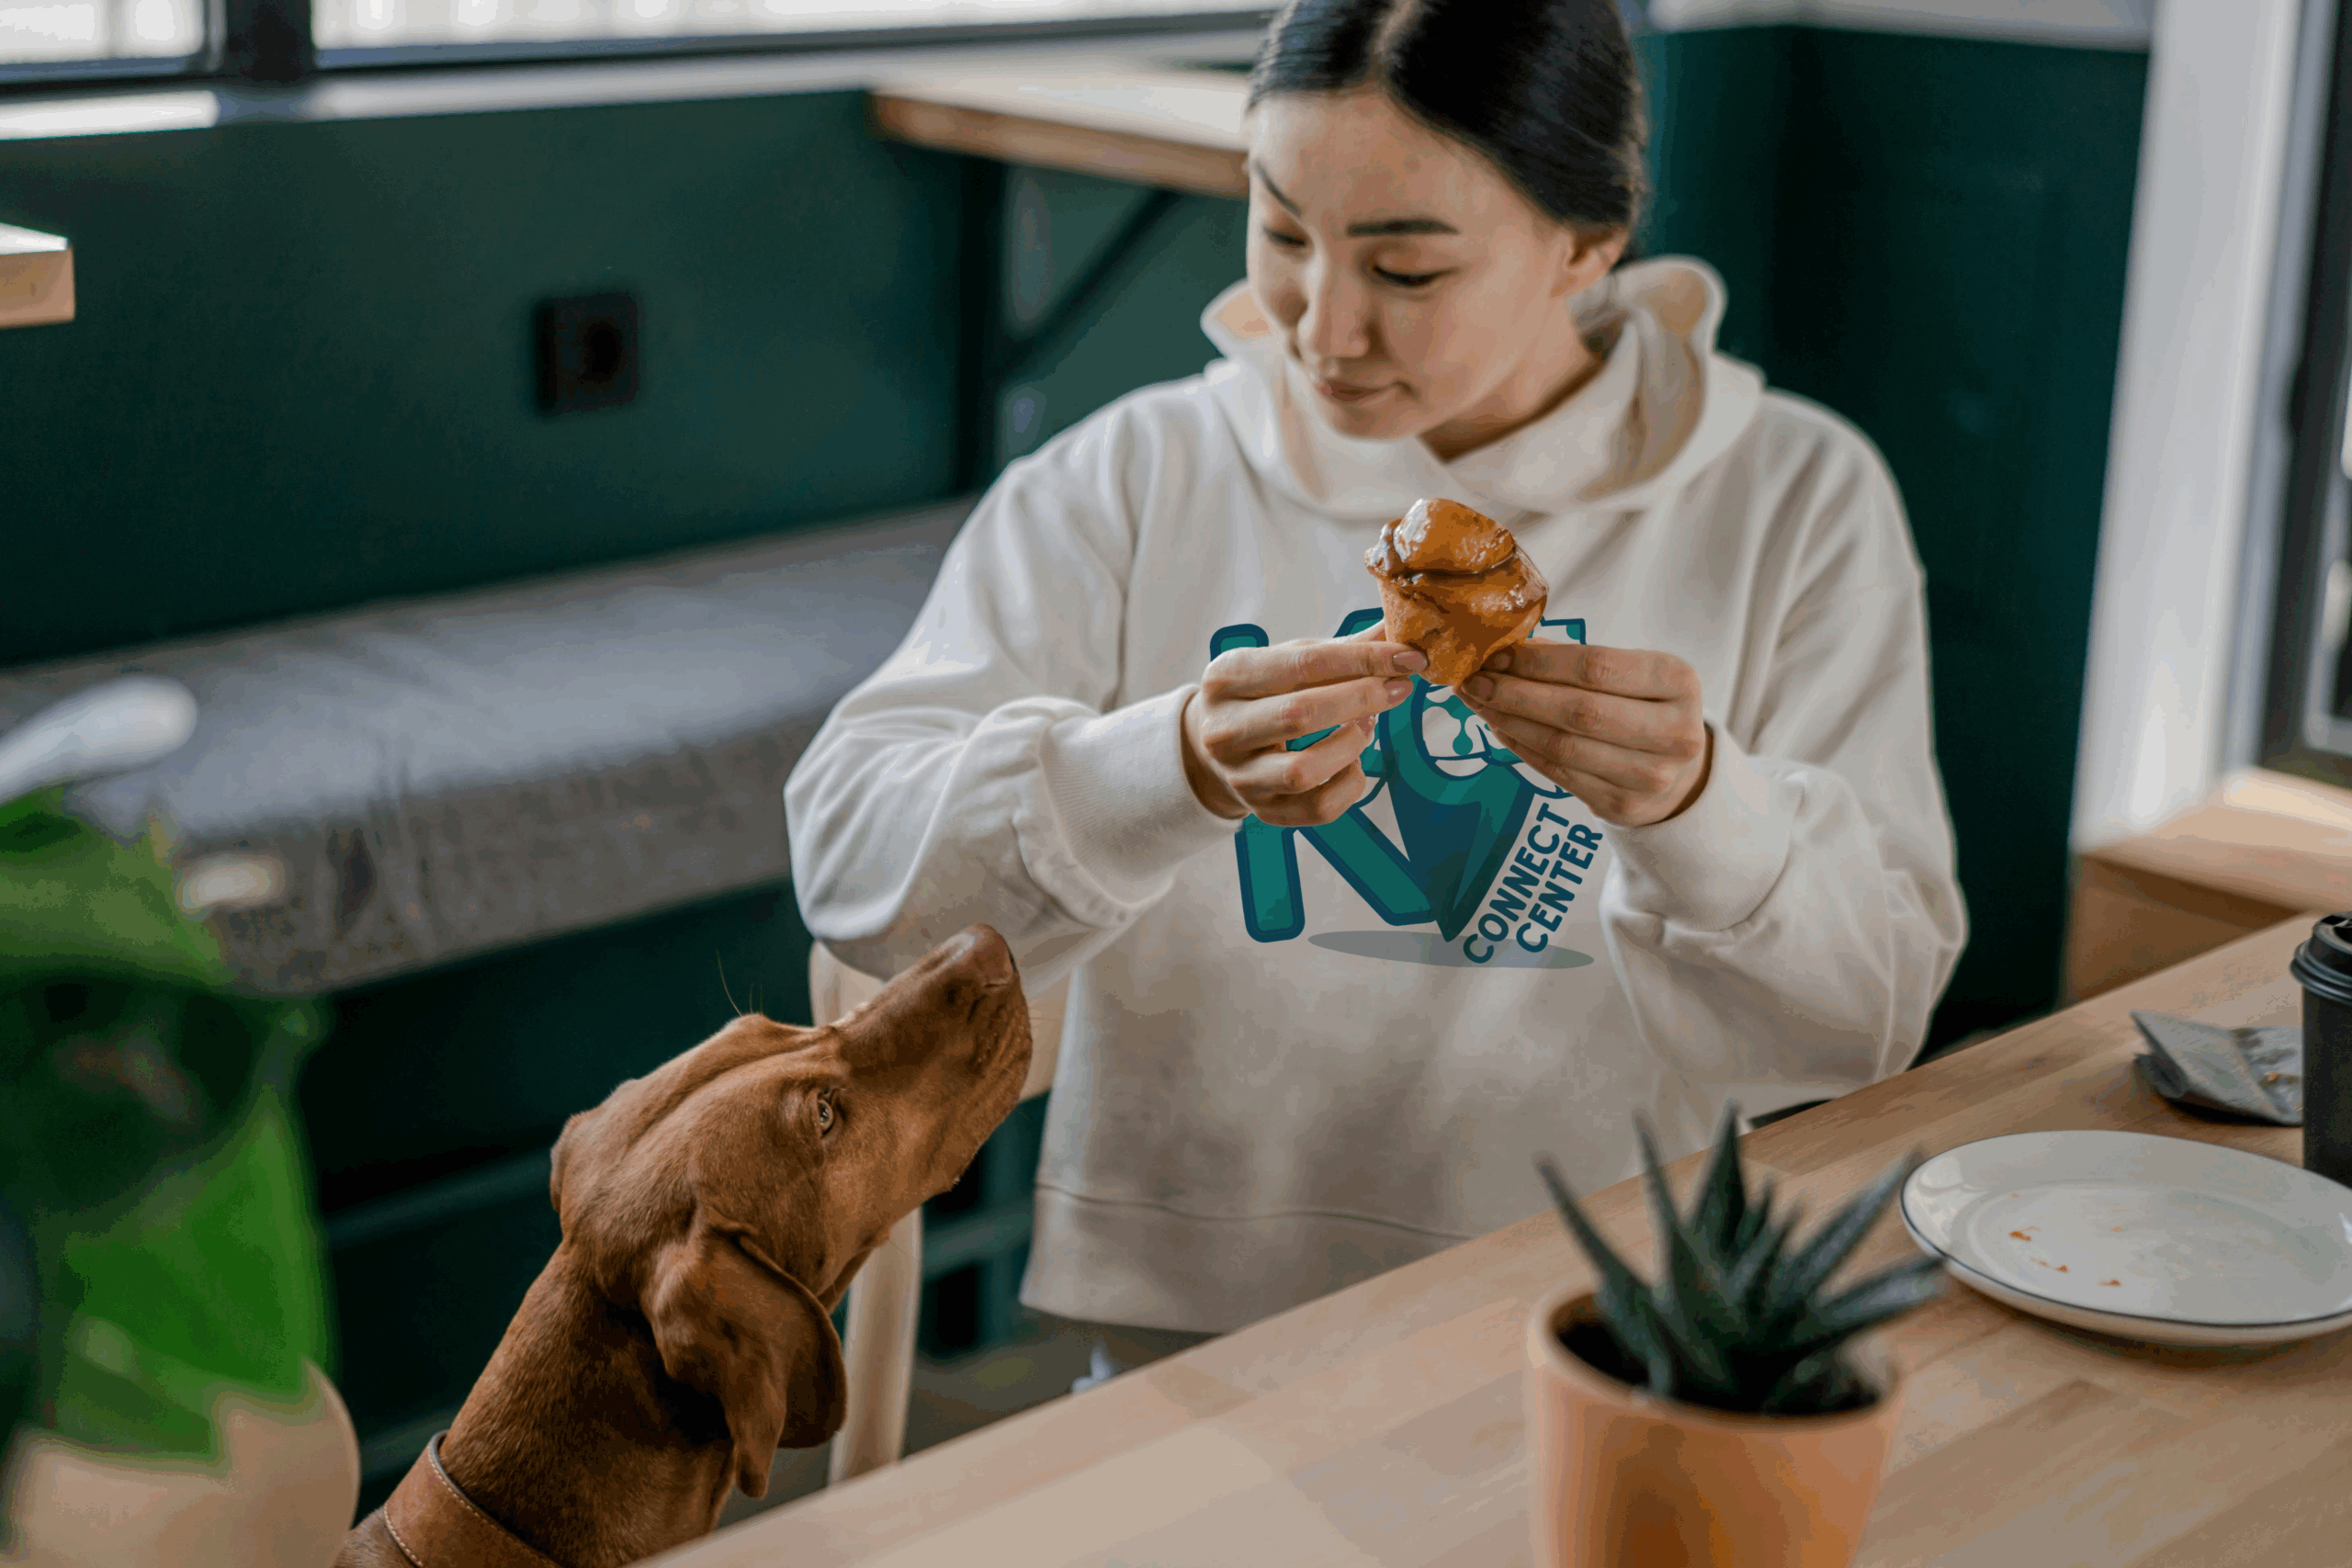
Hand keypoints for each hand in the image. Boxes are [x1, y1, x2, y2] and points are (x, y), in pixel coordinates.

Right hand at [1182, 624, 1425, 824]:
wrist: (1219, 746)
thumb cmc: (1265, 694)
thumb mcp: (1290, 661)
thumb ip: (1343, 649)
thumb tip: (1399, 630)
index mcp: (1227, 677)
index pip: (1303, 663)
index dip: (1363, 659)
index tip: (1408, 657)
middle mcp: (1223, 729)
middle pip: (1300, 714)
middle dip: (1362, 698)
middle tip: (1399, 688)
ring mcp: (1239, 776)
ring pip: (1305, 770)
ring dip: (1352, 745)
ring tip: (1367, 726)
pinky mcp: (1262, 812)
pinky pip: (1320, 807)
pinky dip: (1350, 782)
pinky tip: (1353, 761)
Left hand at [1456, 643, 1711, 826]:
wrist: (1680, 773)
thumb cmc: (1646, 707)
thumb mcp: (1632, 672)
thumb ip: (1576, 659)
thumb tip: (1509, 650)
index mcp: (1677, 681)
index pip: (1596, 667)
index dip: (1539, 662)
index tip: (1497, 655)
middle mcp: (1673, 731)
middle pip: (1578, 711)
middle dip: (1516, 694)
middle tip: (1474, 680)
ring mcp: (1651, 775)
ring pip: (1563, 746)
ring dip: (1510, 721)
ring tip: (1479, 702)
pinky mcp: (1623, 805)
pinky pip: (1558, 772)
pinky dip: (1521, 747)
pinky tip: (1500, 727)